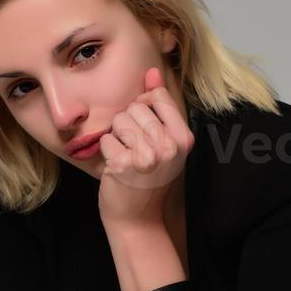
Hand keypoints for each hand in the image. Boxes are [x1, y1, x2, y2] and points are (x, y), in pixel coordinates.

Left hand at [97, 66, 194, 228]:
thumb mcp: (163, 141)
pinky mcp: (125, 165)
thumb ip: (159, 106)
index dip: (143, 107)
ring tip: (126, 156)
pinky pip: (106, 139)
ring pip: (119, 121)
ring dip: (116, 137)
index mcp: (184, 138)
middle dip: (128, 124)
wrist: (137, 219)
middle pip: (136, 107)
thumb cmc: (148, 178)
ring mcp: (148, 156)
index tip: (144, 129)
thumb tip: (152, 72)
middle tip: (135, 149)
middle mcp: (170, 146)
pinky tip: (117, 167)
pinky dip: (106, 151)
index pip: (157, 97)